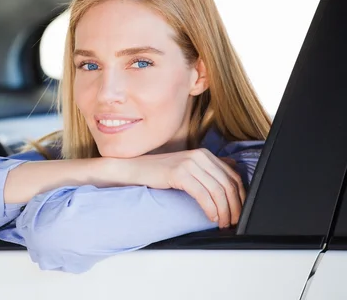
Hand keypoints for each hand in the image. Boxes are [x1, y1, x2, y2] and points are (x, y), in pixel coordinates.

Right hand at [128, 149, 245, 228]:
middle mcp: (200, 156)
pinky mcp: (179, 173)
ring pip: (217, 190)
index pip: (233, 176)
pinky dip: (210, 208)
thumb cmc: (160, 172)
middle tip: (233, 221)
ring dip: (223, 210)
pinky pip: (202, 194)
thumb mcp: (188, 167)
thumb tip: (231, 172)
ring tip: (222, 222)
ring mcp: (189, 163)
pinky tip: (211, 217)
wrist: (136, 169)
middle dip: (234, 206)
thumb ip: (208, 170)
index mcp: (205, 154)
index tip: (240, 211)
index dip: (241, 196)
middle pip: (228, 184)